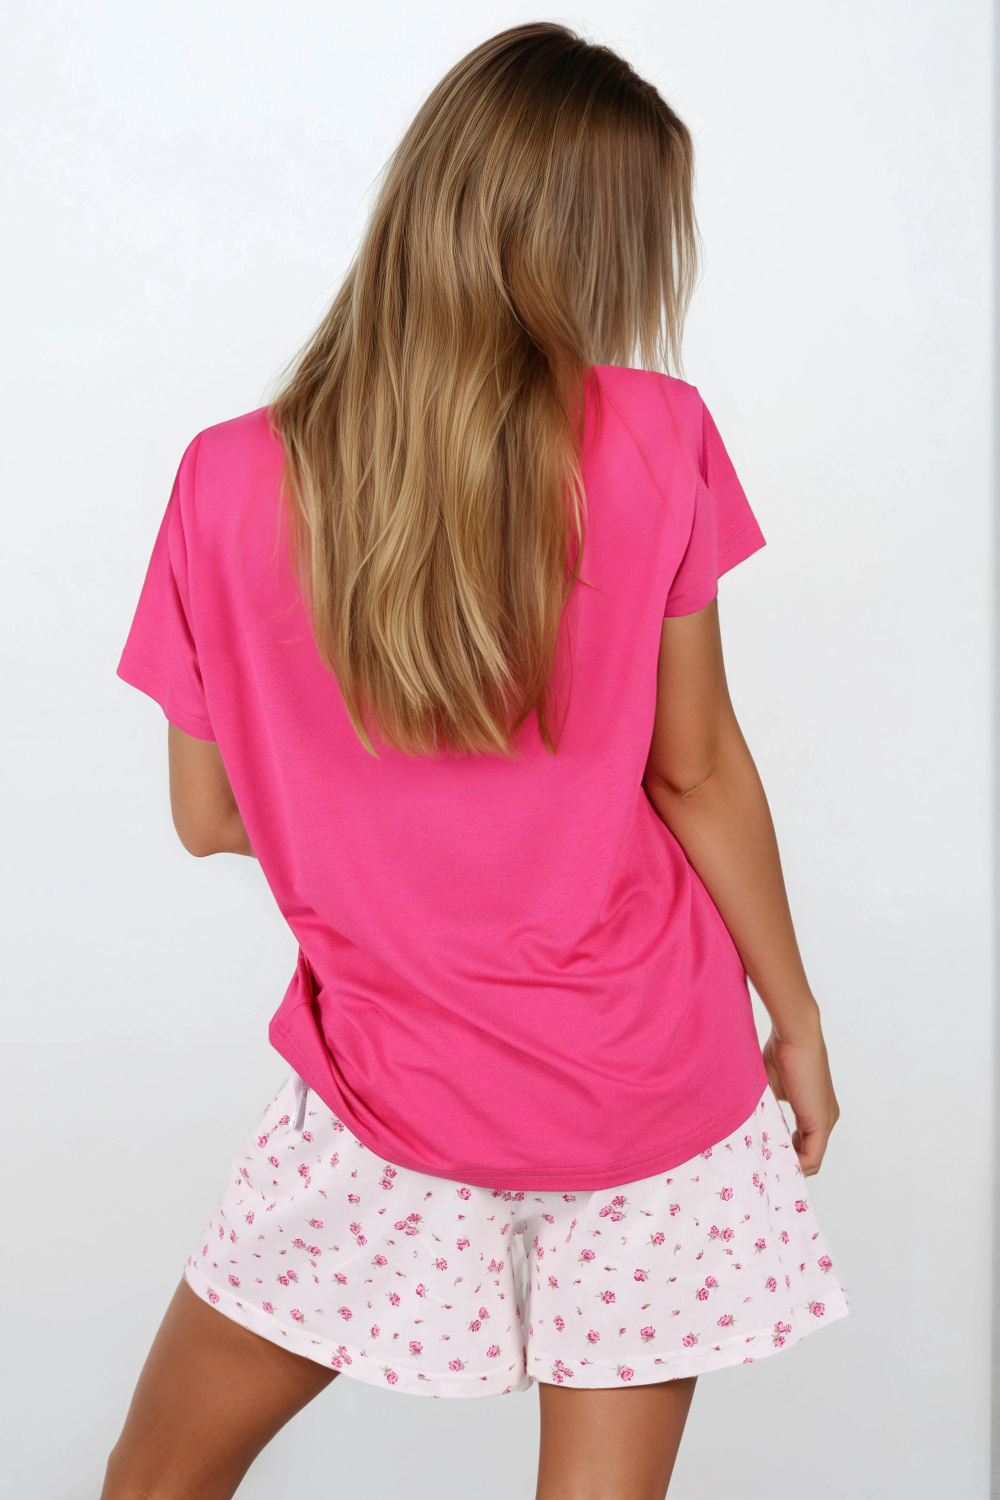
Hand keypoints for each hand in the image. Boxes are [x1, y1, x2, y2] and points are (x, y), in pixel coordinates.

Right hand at [762, 1023, 838, 1176]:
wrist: (796, 1034)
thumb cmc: (780, 1052)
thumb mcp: (769, 1086)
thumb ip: (767, 1107)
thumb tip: (751, 1122)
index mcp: (814, 1109)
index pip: (803, 1144)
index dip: (785, 1154)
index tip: (765, 1157)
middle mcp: (825, 1117)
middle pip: (808, 1155)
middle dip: (786, 1162)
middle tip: (762, 1167)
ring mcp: (825, 1120)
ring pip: (810, 1158)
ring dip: (789, 1163)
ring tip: (766, 1168)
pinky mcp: (821, 1121)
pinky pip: (812, 1156)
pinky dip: (795, 1164)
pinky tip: (775, 1164)